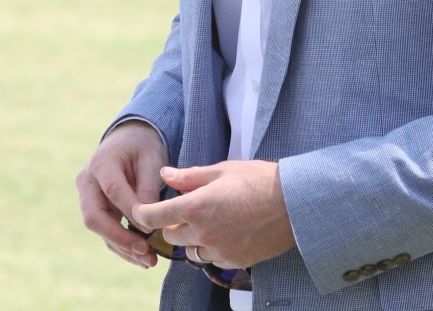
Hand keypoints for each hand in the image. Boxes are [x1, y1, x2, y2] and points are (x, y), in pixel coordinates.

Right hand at [76, 120, 167, 268]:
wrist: (128, 141)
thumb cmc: (142, 147)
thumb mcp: (151, 157)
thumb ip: (148, 185)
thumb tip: (147, 220)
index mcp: (101, 162)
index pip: (112, 190)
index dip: (130, 211)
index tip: (151, 228)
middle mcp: (87, 181)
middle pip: (94, 216)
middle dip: (119, 238)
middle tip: (145, 251)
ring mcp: (87, 197)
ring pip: (99, 229)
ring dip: (122, 247)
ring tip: (149, 260)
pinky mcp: (94, 210)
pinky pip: (105, 231)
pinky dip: (122, 245)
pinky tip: (141, 257)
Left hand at [131, 159, 294, 268]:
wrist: (293, 204)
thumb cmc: (258, 180)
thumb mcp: (222, 170)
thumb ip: (189, 176)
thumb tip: (165, 175)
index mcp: (196, 206)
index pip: (155, 216)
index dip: (143, 213)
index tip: (139, 211)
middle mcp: (202, 233)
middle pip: (171, 235)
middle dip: (174, 222)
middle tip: (189, 207)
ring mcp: (217, 250)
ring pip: (189, 250)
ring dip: (192, 237)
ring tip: (210, 220)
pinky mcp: (232, 262)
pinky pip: (210, 258)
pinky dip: (211, 247)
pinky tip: (227, 231)